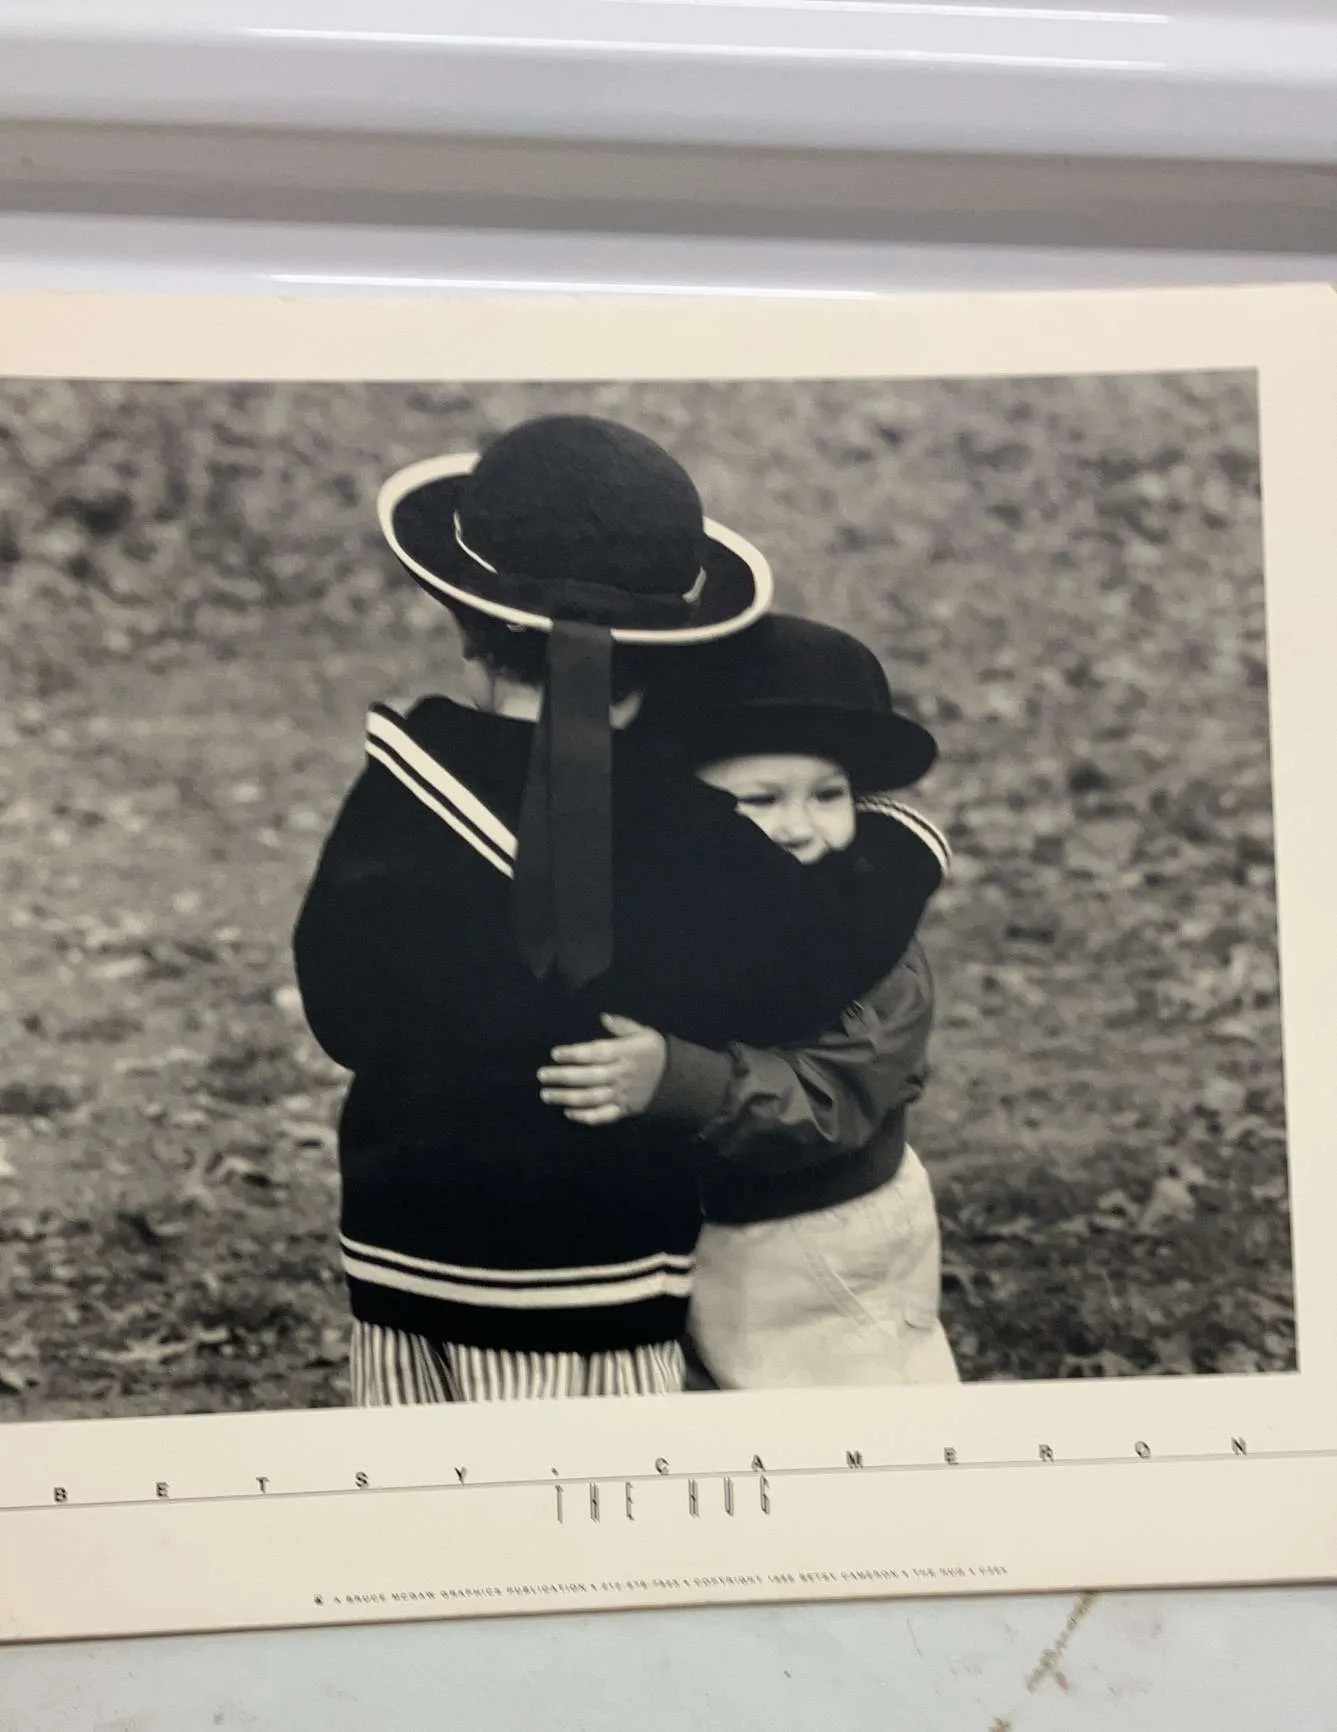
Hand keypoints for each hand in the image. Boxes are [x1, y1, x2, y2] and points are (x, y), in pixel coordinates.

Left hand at [538, 1014, 667, 1126]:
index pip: (596, 1054)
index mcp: (625, 1054)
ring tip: (547, 1094)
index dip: (575, 1054)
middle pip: (588, 1077)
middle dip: (563, 1077)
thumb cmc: (654, 1052)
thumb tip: (603, 1016)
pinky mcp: (623, 1110)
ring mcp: (621, 1094)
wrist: (676, 1079)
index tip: (555, 1053)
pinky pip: (602, 1116)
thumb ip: (623, 1026)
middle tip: (542, 1075)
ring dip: (567, 1097)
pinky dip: (585, 1117)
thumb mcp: (644, 1033)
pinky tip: (568, 1113)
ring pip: (591, 1098)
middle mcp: (621, 1075)